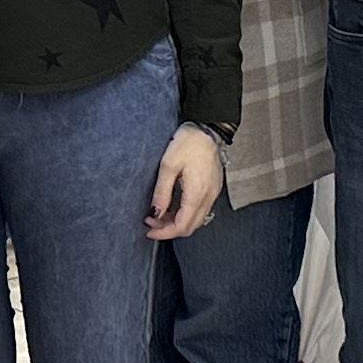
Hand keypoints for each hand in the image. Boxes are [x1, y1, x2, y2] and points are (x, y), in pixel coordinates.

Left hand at [146, 125, 223, 240]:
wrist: (207, 129)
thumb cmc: (188, 143)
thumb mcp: (168, 166)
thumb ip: (161, 193)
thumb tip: (155, 213)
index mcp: (197, 193)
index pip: (182, 226)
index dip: (164, 232)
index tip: (149, 230)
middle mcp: (208, 197)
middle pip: (190, 227)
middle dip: (168, 229)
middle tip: (151, 221)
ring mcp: (213, 194)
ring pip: (196, 220)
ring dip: (177, 222)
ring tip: (159, 213)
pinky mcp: (213, 189)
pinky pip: (200, 210)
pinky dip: (185, 213)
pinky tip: (173, 206)